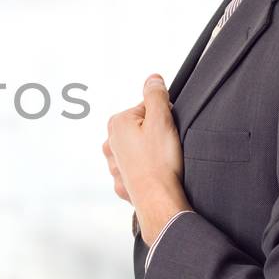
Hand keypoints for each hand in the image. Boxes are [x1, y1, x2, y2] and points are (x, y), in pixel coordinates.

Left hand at [103, 74, 189, 240]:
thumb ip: (156, 95)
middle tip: (166, 148)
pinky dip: (148, 172)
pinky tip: (156, 176)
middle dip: (156, 135)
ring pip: (139, 150)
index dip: (164, 117)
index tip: (168, 130)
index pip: (147, 108)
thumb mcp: (162, 120)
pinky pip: (139, 171)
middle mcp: (109, 142)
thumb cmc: (159, 162)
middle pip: (141, 129)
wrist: (158, 200)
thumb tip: (153, 79)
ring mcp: (114, 164)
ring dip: (151, 154)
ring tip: (161, 163)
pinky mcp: (122, 182)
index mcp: (117, 123)